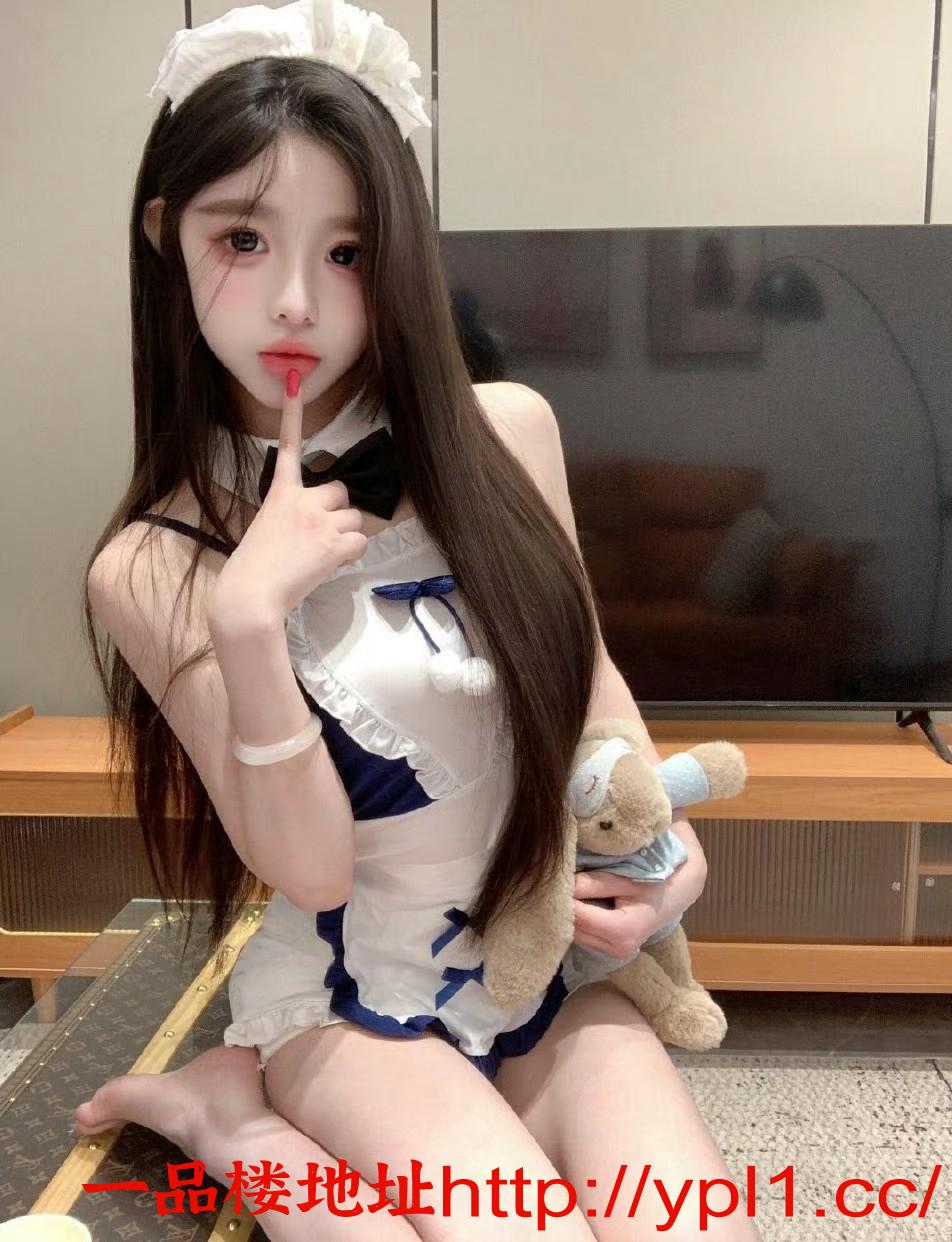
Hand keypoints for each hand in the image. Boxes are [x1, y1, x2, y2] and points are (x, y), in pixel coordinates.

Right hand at [210, 371, 368, 625]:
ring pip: (354, 518)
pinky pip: (361, 542)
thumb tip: (310, 532)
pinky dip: (351, 555)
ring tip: (321, 556)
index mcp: (279, 493)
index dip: (293, 412)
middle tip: (320, 536)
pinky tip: (330, 565)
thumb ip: (288, 519)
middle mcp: (303, 499)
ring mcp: (321, 520)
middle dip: (337, 511)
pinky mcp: (335, 543)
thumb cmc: (250, 571)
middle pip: (340, 492)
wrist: (250, 596)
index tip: (295, 381)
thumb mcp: (263, 532)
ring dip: (346, 536)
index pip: (289, 446)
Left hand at [571, 819, 707, 958]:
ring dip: (568, 914)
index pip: (577, 916)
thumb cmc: (653, 881)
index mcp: (622, 932)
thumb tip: (562, 884)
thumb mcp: (625, 878)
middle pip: (573, 928)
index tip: (555, 877)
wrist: (676, 894)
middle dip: (563, 906)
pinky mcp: (609, 952)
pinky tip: (578, 903)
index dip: (563, 896)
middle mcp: (617, 950)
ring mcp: (613, 955)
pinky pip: (582, 936)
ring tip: (567, 890)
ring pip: (575, 934)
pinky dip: (577, 920)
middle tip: (557, 881)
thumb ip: (593, 883)